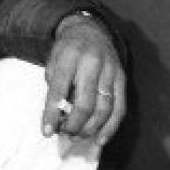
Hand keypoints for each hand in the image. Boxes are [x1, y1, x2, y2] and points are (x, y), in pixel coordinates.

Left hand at [42, 12, 126, 145]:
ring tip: (78, 136)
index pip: (59, 89)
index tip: (47, 131)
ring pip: (104, 108)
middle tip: (65, 134)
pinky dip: (110, 127)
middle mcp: (93, 62)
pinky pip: (120, 108)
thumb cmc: (67, 51)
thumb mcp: (53, 62)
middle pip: (85, 103)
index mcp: (70, 56)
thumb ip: (55, 88)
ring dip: (90, 128)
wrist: (90, 30)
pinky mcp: (122, 78)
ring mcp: (111, 70)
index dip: (52, 113)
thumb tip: (57, 120)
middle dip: (74, 124)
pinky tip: (100, 139)